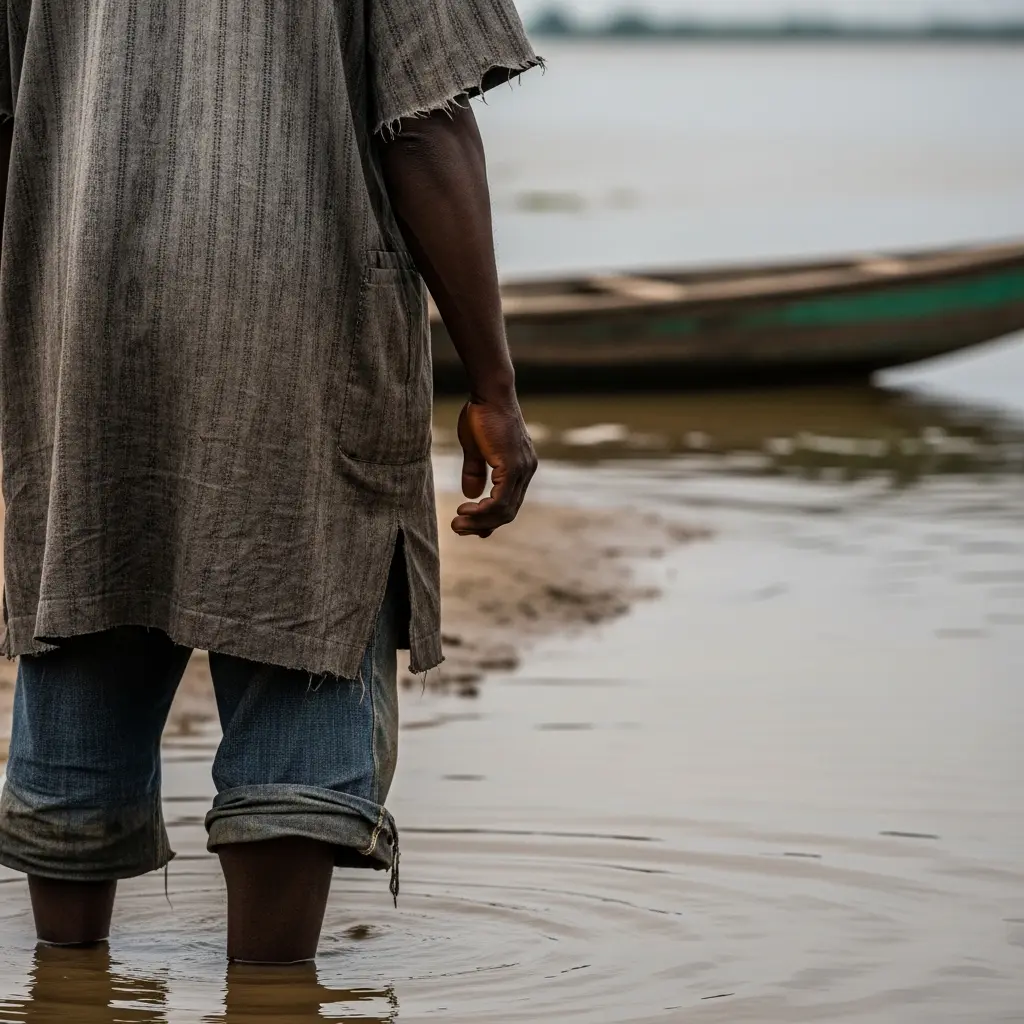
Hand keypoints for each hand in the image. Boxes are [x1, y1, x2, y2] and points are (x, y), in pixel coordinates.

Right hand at [452, 397, 536, 537]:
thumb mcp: (475, 448)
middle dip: (482, 525)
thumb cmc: (481, 415)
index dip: (490, 519)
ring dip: (479, 521)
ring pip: (504, 510)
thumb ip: (475, 471)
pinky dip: (483, 511)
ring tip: (457, 524)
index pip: (509, 503)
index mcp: (520, 468)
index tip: (471, 527)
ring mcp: (522, 470)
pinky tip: (465, 509)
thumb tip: (471, 494)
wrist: (488, 393)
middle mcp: (526, 471)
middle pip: (508, 512)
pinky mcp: (513, 466)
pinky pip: (501, 500)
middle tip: (458, 528)